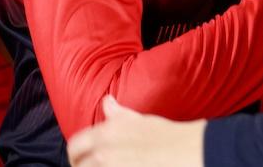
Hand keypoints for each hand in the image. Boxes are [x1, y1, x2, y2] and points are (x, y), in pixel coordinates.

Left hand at [68, 96, 204, 166]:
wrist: (186, 152)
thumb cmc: (166, 135)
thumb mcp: (138, 120)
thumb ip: (118, 114)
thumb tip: (107, 101)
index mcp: (106, 134)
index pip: (75, 145)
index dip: (75, 153)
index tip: (80, 158)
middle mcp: (104, 154)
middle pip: (78, 165)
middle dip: (81, 166)